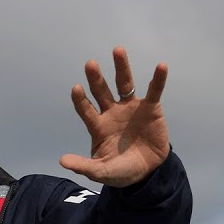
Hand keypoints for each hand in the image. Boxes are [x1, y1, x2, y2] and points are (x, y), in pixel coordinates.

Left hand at [59, 46, 170, 187]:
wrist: (148, 172)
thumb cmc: (121, 170)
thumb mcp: (101, 171)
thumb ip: (83, 166)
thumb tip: (62, 161)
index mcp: (98, 126)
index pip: (86, 109)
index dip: (81, 100)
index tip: (76, 88)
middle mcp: (112, 112)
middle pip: (102, 91)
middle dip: (96, 78)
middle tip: (90, 64)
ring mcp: (131, 108)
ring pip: (125, 84)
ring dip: (122, 67)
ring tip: (117, 50)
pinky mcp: (151, 108)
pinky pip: (154, 91)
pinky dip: (158, 79)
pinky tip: (161, 66)